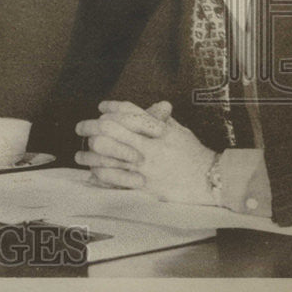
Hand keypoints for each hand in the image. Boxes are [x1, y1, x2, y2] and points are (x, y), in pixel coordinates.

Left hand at [77, 106, 216, 204]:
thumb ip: (160, 119)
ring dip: (89, 155)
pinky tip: (92, 173)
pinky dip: (101, 176)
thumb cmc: (193, 153)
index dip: (111, 108)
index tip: (100, 108)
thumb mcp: (179, 131)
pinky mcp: (145, 185)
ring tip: (80, 155)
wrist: (211, 180)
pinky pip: (116, 180)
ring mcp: (146, 167)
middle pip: (111, 131)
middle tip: (81, 128)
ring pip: (108, 156)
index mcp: (158, 130)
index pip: (128, 113)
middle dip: (91, 127)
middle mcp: (150, 146)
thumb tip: (153, 105)